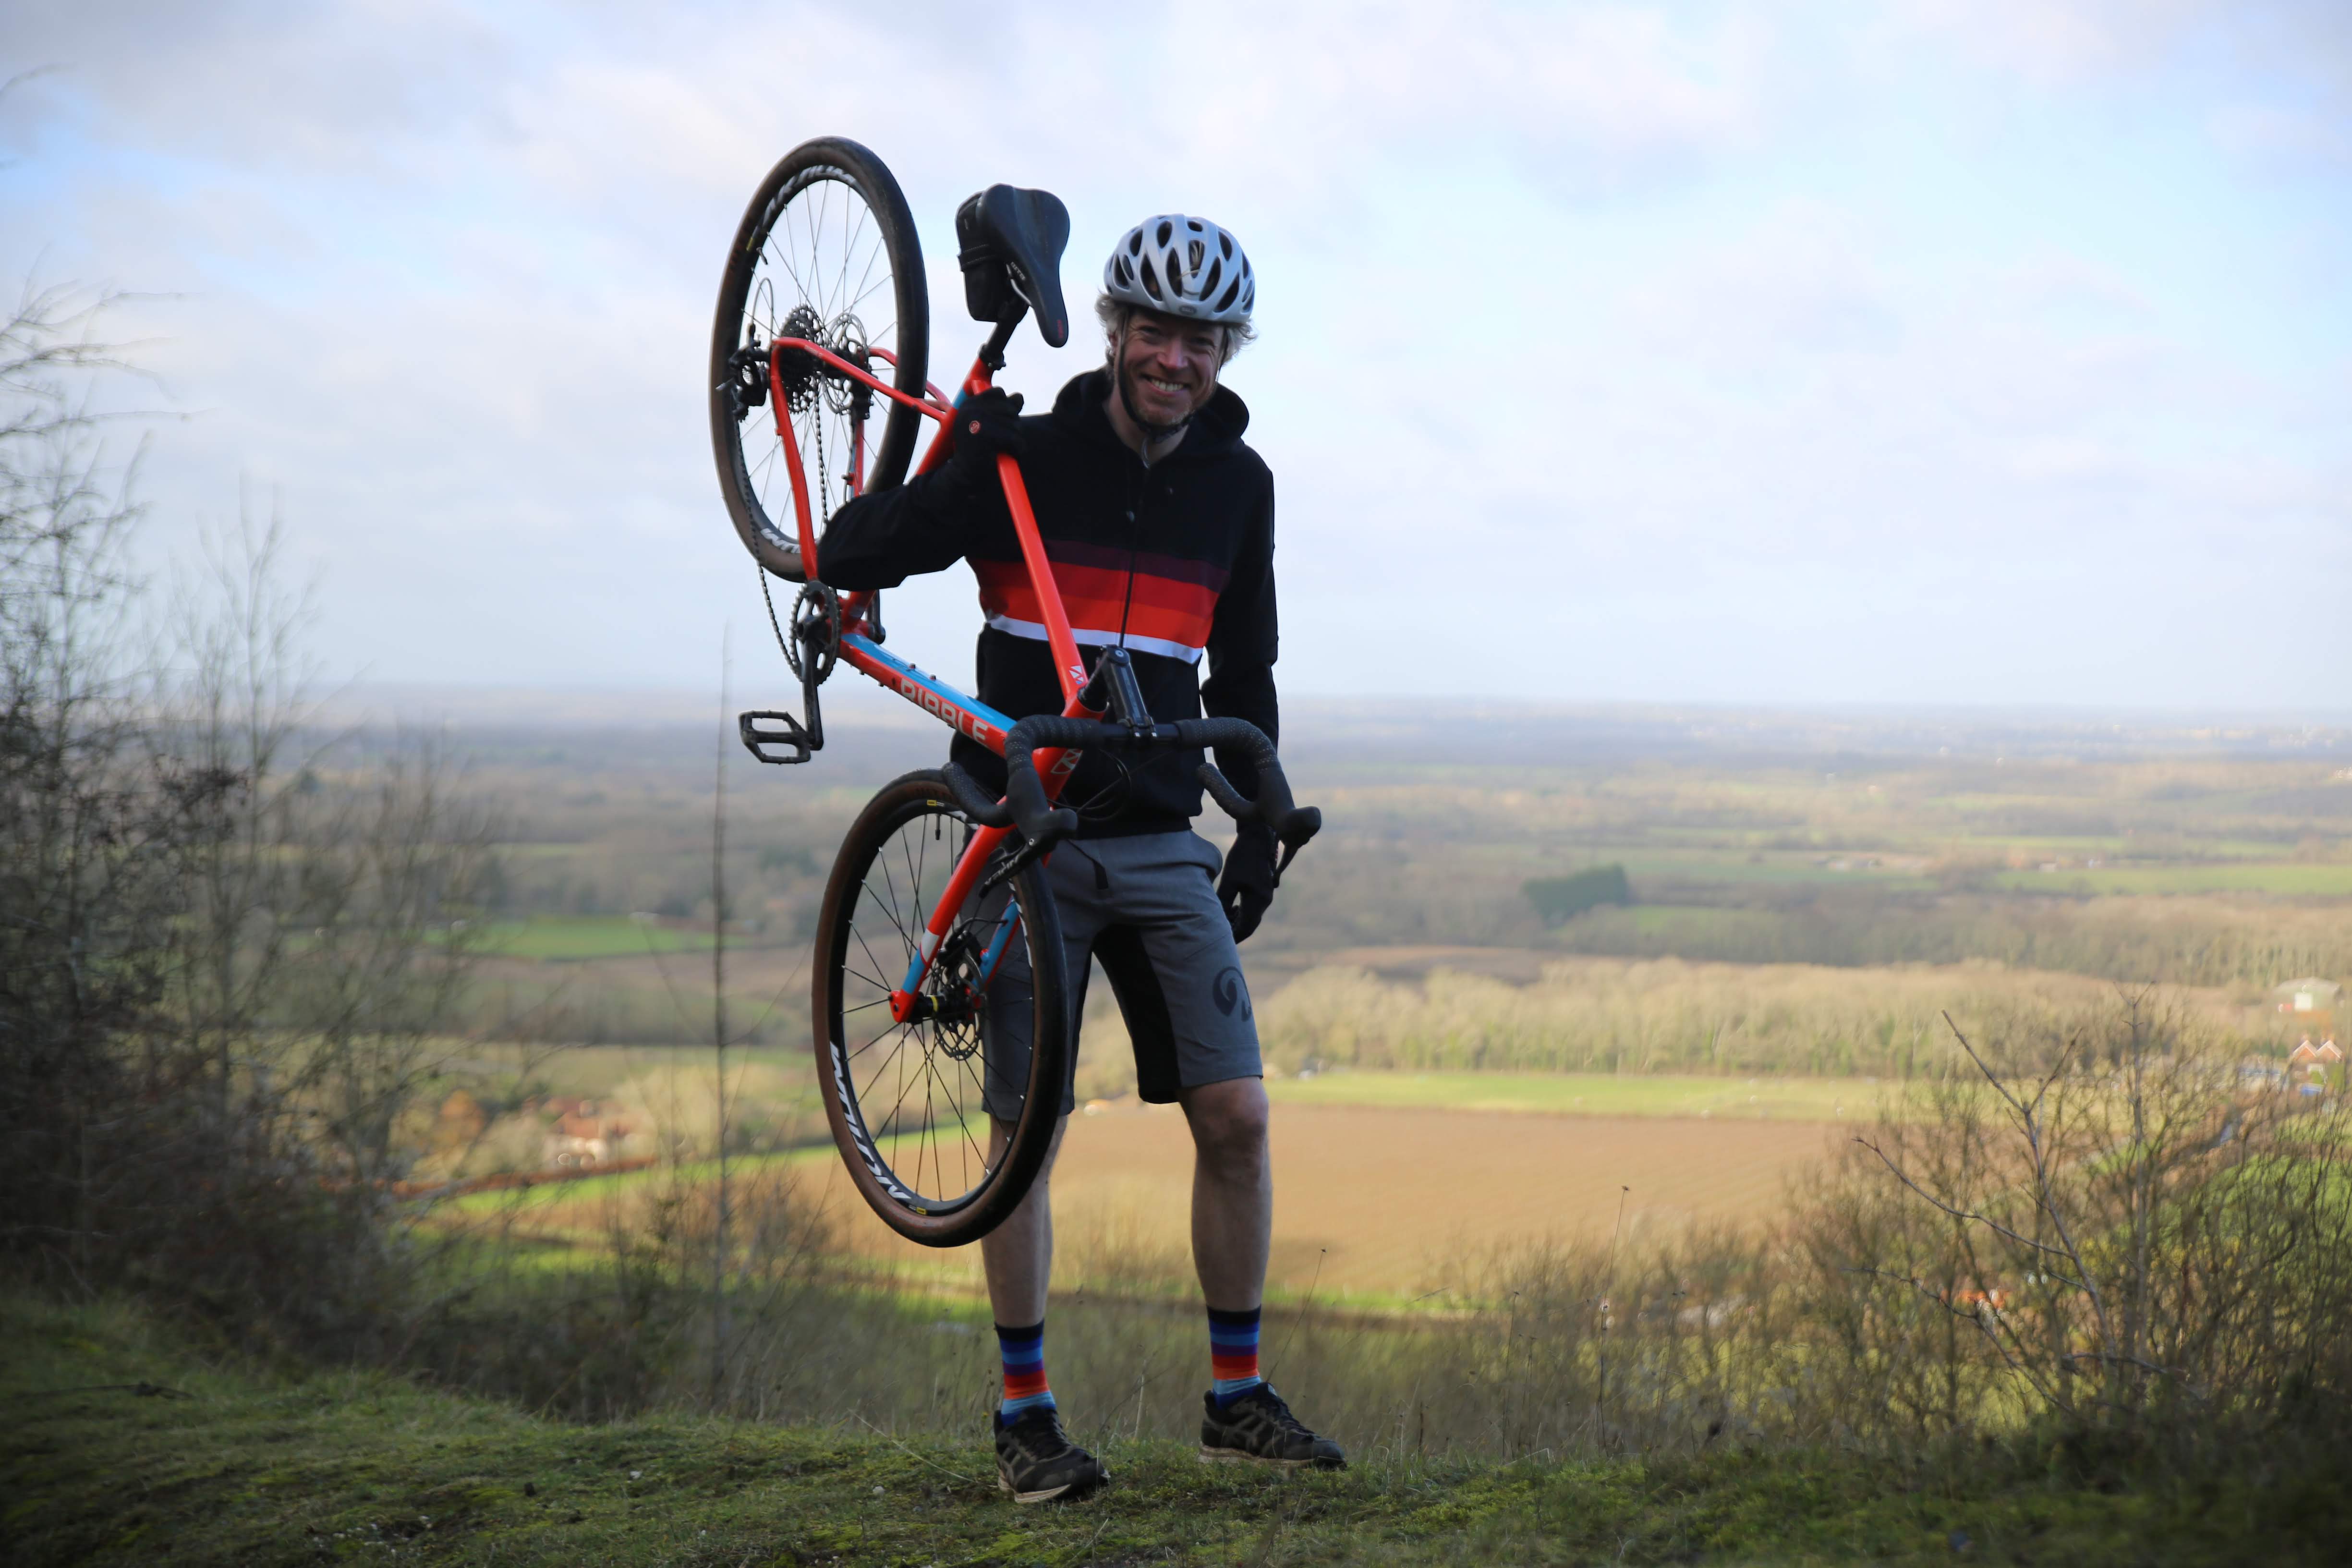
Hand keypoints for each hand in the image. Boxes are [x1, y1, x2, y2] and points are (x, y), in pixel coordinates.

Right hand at [947, 388, 1024, 486]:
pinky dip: (1018, 448)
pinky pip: (1015, 438)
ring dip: (1016, 439)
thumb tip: (1019, 396)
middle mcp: (970, 408)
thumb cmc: (977, 450)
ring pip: (1015, 424)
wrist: (963, 475)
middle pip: (1010, 408)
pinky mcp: (984, 435)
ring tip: (1004, 448)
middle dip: (1013, 425)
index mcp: (969, 403)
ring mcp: (976, 420)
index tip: (1000, 425)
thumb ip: (1004, 408)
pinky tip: (1010, 454)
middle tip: (1002, 441)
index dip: (1006, 408)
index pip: (999, 392)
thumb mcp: (988, 424)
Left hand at [1218, 826, 1277, 943]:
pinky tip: (1232, 908)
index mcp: (1257, 902)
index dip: (1232, 937)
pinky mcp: (1264, 888)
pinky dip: (1243, 912)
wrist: (1259, 836)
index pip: (1244, 929)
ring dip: (1238, 921)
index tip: (1220, 940)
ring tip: (1223, 920)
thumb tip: (1217, 919)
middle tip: (1218, 933)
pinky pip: (1254, 907)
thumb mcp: (1229, 880)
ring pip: (1251, 916)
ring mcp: (1266, 895)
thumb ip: (1223, 901)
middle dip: (1234, 931)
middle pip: (1249, 925)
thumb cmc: (1242, 857)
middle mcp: (1265, 901)